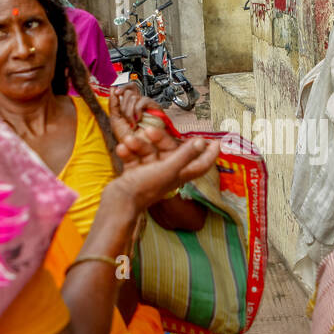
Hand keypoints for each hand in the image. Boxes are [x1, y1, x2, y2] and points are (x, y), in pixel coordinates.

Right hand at [105, 134, 219, 212]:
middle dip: (159, 139)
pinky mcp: (135, 173)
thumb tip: (201, 143)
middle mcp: (167, 173)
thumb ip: (185, 155)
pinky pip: (135, 157)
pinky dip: (129, 153)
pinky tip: (123, 150)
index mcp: (179, 174)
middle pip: (170, 150)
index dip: (210, 154)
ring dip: (138, 145)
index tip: (216, 142)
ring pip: (149, 151)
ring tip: (129, 142)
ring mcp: (150, 173)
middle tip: (149, 131)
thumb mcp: (168, 169)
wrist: (117, 202)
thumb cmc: (143, 188)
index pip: (201, 164)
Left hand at [107, 86, 152, 142]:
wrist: (138, 148)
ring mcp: (146, 106)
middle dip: (123, 107)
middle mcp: (138, 105)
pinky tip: (139, 120)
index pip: (128, 88)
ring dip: (129, 112)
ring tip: (133, 123)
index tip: (116, 93)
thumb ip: (113, 105)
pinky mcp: (155, 108)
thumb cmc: (130, 139)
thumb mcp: (115, 121)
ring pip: (133, 96)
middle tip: (126, 119)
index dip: (122, 88)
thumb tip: (112, 89)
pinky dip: (137, 111)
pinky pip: (142, 101)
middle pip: (128, 91)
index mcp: (130, 106)